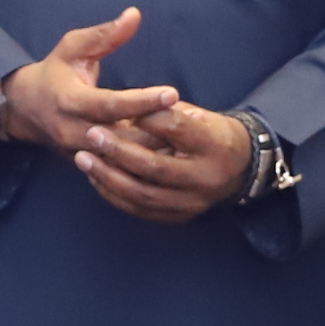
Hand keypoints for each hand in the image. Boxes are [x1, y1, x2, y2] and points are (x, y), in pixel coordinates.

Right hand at [0, 7, 180, 151]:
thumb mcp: (73, 47)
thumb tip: (134, 15)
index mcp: (70, 101)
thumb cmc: (55, 72)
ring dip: (156, 148)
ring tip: (189, 136)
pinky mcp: (89, 165)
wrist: (26, 109)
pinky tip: (174, 152)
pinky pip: (120, 167)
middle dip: (157, 130)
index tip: (172, 93)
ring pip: (124, 157)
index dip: (142, 101)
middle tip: (192, 120)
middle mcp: (74, 132)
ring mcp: (81, 153)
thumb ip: (104, 34)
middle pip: (122, 137)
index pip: (111, 104)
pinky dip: (146, 162)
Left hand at [77, 99, 252, 222]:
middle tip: (91, 135)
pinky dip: (115, 195)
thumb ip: (165, 114)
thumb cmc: (211, 133)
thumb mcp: (197, 114)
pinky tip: (97, 178)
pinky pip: (142, 209)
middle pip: (155, 167)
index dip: (143, 118)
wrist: (240, 167)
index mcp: (214, 144)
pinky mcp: (180, 216)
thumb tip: (127, 114)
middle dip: (118, 151)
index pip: (174, 128)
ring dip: (109, 177)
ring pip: (143, 194)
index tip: (116, 109)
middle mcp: (205, 177)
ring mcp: (193, 202)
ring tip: (84, 159)